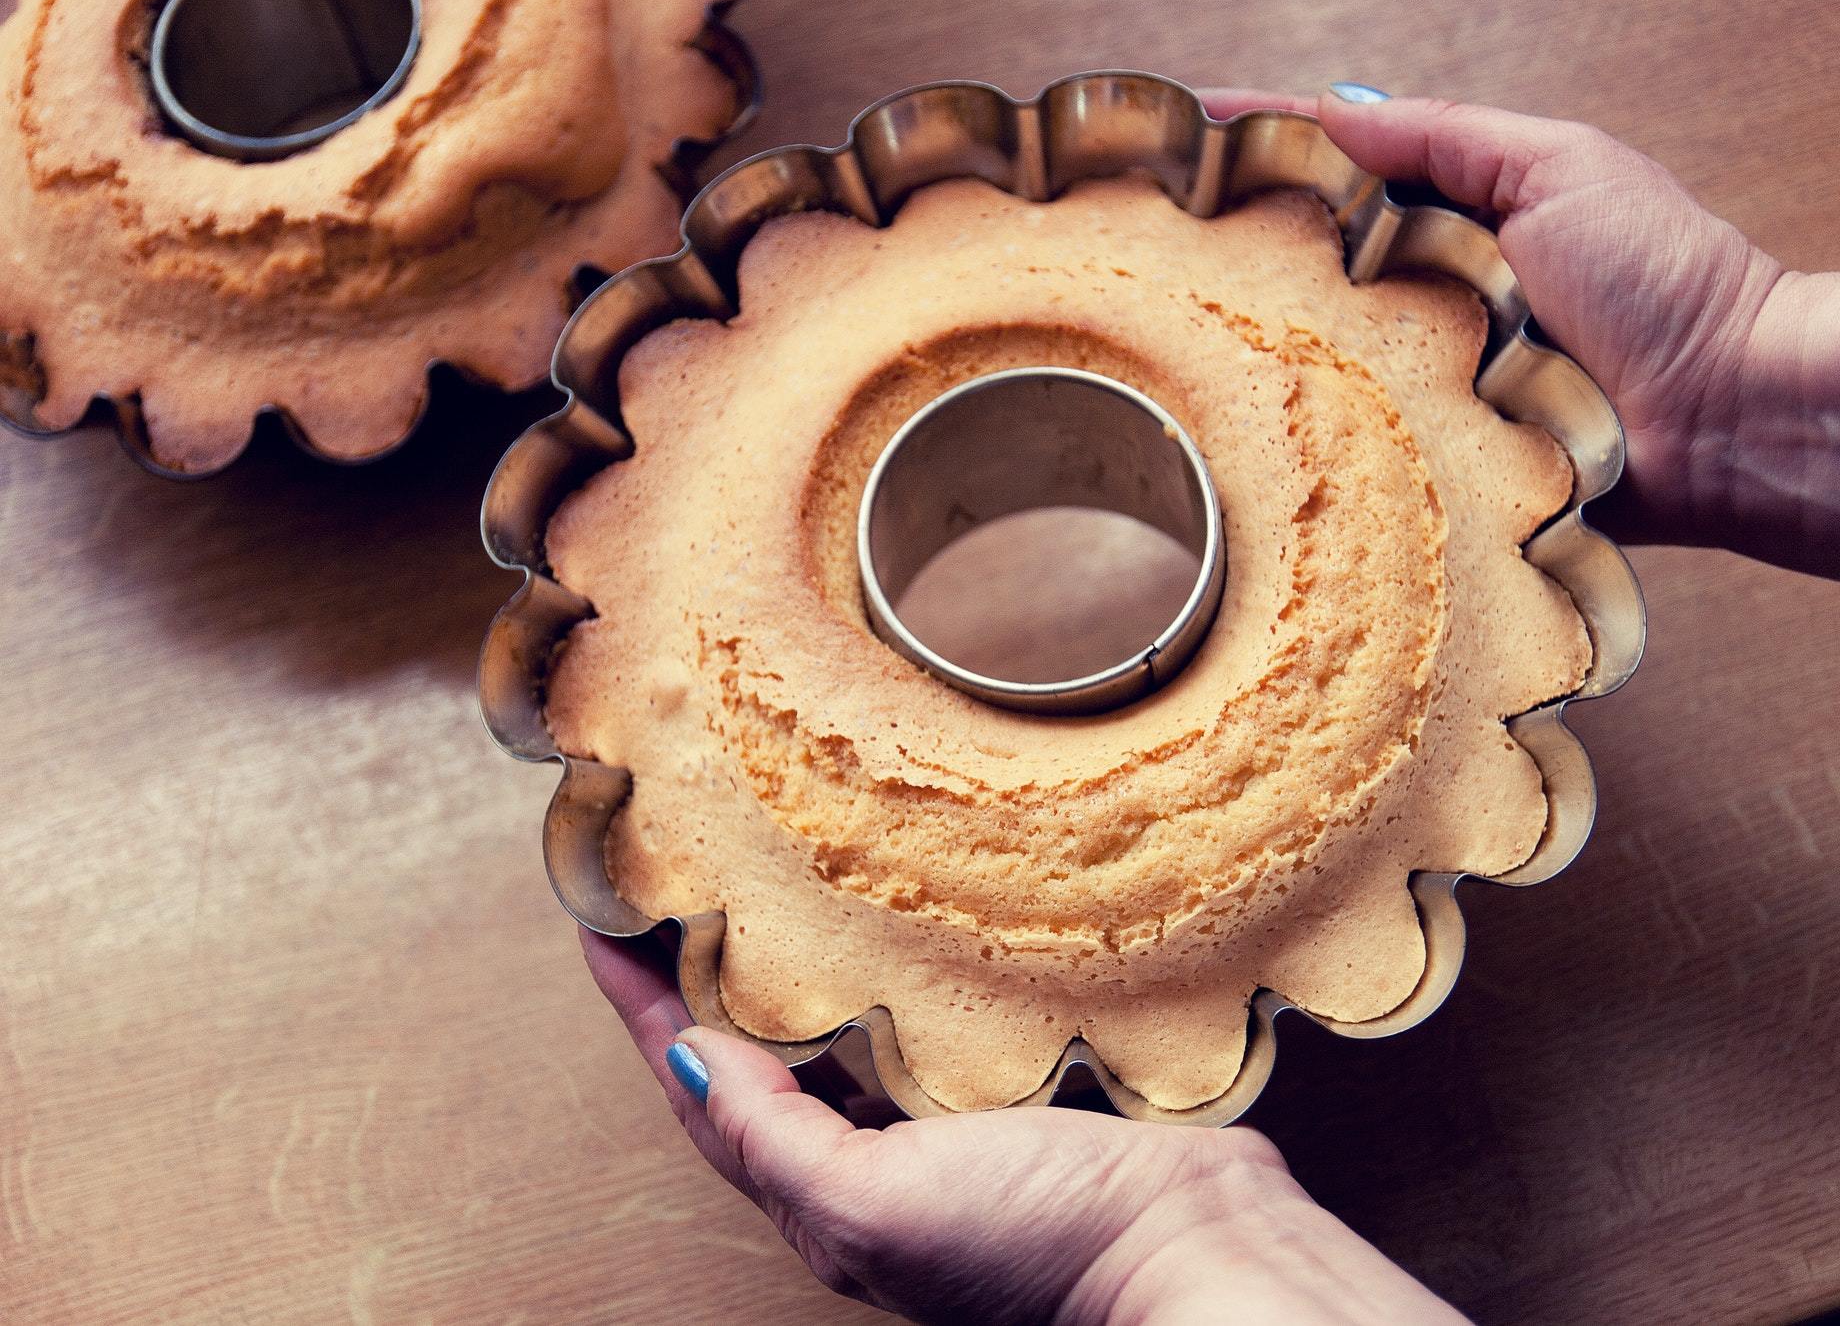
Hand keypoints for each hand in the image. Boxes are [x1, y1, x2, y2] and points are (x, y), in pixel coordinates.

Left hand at [584, 928, 1464, 1324]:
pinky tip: (889, 922)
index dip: (639, 1005)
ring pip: (836, 1026)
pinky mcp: (1005, 1084)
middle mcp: (868, 1157)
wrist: (1192, 1250)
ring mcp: (937, 1122)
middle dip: (706, 975)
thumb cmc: (1037, 1246)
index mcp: (823, 1191)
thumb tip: (684, 1063)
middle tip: (673, 882)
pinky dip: (883, 969)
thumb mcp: (874, 1205)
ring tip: (759, 884)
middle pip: (757, 1053)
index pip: (700, 1084)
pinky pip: (920, 1016)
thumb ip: (774, 1137)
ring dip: (789, 964)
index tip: (596, 923)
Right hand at [1200, 86, 1839, 579]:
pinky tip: (1239, 430)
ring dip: (1248, 350)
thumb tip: (1333, 104)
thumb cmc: (1663, 279)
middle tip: (1136, 245)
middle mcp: (1421, 303)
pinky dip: (1305, 441)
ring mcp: (1418, 385)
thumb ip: (1445, 137)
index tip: (1165, 152)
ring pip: (1312, 364)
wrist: (1726, 416)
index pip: (1329, 178)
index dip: (1249, 158)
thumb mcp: (1555, 168)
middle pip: (1302, 271)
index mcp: (1448, 224)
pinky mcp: (1427, 466)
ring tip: (1160, 330)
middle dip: (1223, 258)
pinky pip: (1352, 449)